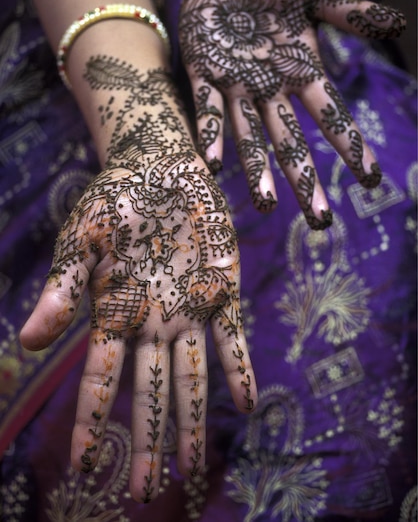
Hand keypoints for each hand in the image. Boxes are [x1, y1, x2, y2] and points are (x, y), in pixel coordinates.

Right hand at [20, 64, 255, 502]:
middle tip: (147, 491)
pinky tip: (244, 404)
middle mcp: (152, 322)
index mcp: (114, 314)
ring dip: (192, 419)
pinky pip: (232, 337)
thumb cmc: (112, 202)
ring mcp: (189, 310)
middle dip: (149, 439)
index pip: (101, 378)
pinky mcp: (221, 290)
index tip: (84, 466)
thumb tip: (30, 341)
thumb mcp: (79, 242)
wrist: (157, 167)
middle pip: (149, 390)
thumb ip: (61, 290)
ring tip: (193, 467)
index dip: (92, 421)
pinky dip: (238, 368)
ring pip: (191, 375)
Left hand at [179, 0, 405, 228]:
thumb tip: (399, 22)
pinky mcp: (203, 71)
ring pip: (248, 135)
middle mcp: (270, 89)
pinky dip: (210, 132)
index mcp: (300, 73)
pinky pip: (207, 106)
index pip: (331, 115)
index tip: (371, 179)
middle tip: (320, 221)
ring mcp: (236, 85)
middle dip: (304, 179)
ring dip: (256, 168)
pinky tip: (212, 163)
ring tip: (266, 204)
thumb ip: (349, 13)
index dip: (350, 145)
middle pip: (290, 141)